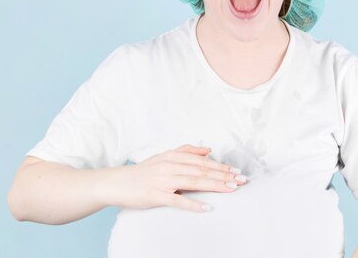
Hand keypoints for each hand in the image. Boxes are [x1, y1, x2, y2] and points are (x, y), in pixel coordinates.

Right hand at [100, 144, 246, 212]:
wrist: (116, 183)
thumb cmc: (142, 172)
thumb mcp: (163, 156)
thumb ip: (186, 151)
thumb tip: (209, 150)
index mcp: (172, 156)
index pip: (202, 161)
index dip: (221, 166)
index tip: (236, 171)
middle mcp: (169, 166)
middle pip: (202, 171)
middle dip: (224, 175)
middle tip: (241, 180)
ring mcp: (163, 181)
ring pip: (194, 182)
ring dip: (215, 185)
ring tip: (231, 189)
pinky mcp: (156, 196)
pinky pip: (177, 201)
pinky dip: (193, 204)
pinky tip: (207, 207)